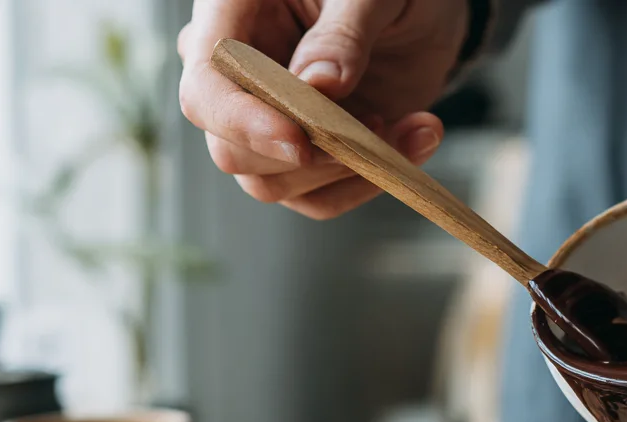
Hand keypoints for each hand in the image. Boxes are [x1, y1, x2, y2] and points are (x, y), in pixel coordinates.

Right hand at [178, 0, 468, 218]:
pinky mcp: (307, 161)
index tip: (301, 143)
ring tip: (413, 123)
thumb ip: (343, 33)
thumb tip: (318, 85)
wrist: (420, 12)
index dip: (243, 124)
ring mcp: (270, 127)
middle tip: (379, 123)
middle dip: (308, 157)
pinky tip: (416, 136)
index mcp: (231, 19)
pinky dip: (372, 182)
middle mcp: (238, 81)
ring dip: (350, 170)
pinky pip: (321, 198)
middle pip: (234, 153)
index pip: (206, 90)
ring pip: (276, 185)